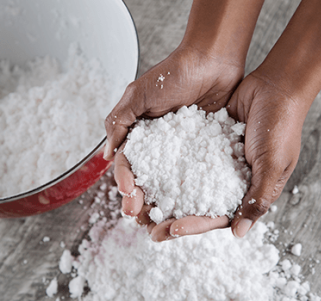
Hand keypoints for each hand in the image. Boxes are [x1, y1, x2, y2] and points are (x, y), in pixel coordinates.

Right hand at [105, 0, 265, 240]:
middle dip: (141, 199)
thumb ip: (120, 121)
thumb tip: (107, 156)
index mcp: (140, 134)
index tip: (127, 195)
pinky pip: (195, 174)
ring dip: (163, 202)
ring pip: (169, 182)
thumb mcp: (139, 94)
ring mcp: (181, 150)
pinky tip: (191, 206)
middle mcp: (159, 145)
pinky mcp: (203, 150)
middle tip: (141, 217)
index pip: (127, 164)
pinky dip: (191, 191)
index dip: (125, 181)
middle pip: (146, 179)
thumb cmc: (174, 73)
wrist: (212, 60)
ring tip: (162, 220)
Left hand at [117, 70, 307, 241]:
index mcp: (245, 192)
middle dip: (171, 215)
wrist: (275, 87)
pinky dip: (166, 164)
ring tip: (140, 200)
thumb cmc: (281, 128)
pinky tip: (147, 169)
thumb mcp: (272, 166)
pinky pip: (181, 156)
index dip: (192, 226)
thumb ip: (257, 198)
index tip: (170, 229)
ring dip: (164, 193)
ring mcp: (213, 161)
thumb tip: (238, 233)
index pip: (214, 217)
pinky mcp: (204, 142)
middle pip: (194, 205)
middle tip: (145, 223)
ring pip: (183, 182)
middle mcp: (226, 180)